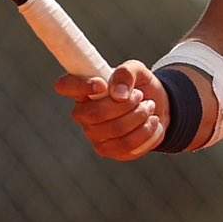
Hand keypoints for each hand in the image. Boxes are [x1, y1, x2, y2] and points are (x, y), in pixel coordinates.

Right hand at [53, 59, 167, 159]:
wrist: (157, 107)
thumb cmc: (139, 86)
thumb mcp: (137, 70)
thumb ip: (126, 73)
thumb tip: (118, 94)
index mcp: (84, 88)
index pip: (65, 86)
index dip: (80, 86)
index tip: (102, 84)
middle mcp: (83, 113)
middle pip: (93, 114)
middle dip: (124, 104)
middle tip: (140, 96)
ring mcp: (95, 135)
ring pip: (114, 130)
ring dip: (139, 116)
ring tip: (149, 106)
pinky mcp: (110, 151)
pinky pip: (127, 145)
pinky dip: (146, 131)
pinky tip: (153, 122)